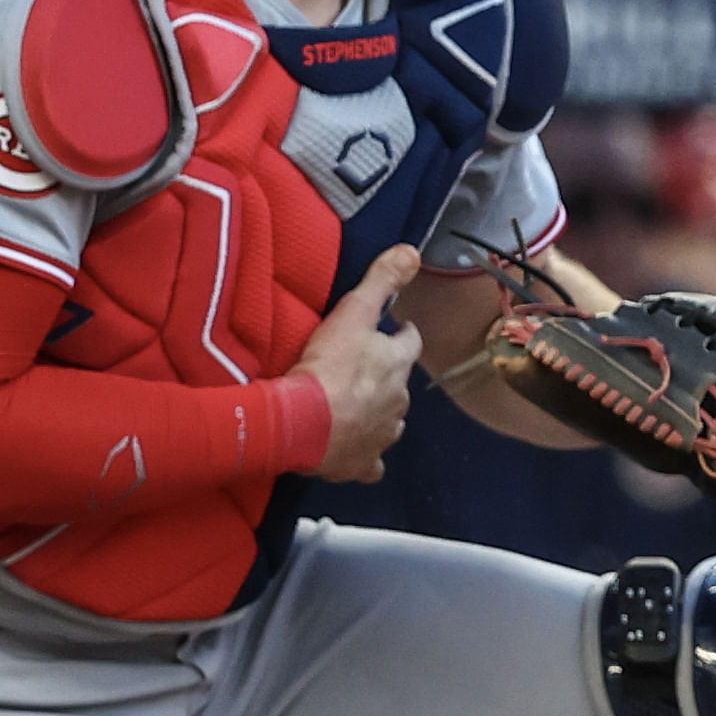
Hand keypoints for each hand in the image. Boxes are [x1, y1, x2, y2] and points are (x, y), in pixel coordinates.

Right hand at [294, 245, 423, 480]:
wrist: (303, 423)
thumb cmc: (328, 366)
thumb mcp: (353, 313)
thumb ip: (381, 281)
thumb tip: (412, 250)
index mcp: (397, 364)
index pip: (410, 343)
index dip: (403, 336)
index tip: (399, 330)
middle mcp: (398, 401)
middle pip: (398, 384)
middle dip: (388, 377)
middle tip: (365, 370)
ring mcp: (382, 435)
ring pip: (389, 423)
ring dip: (379, 414)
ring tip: (358, 407)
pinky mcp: (361, 464)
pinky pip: (370, 463)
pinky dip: (364, 457)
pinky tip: (354, 453)